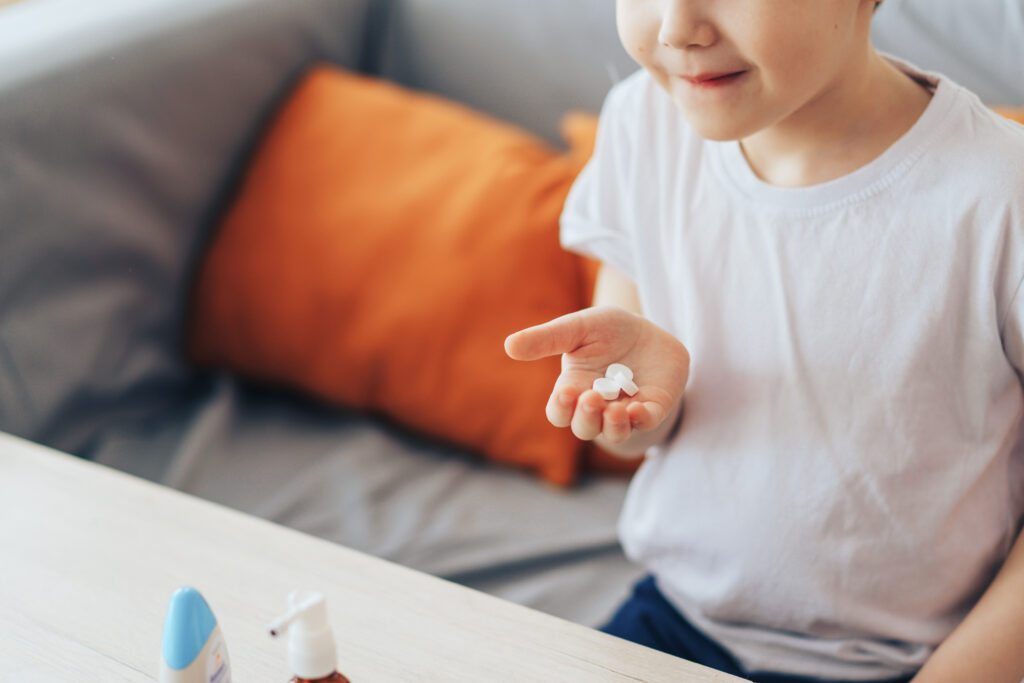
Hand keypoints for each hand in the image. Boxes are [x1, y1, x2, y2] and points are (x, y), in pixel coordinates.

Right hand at [504, 306, 689, 445]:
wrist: (649, 330)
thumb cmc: (606, 331)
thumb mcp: (576, 327)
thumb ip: (546, 338)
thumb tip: (509, 346)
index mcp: (574, 389)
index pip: (560, 412)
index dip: (561, 408)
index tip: (566, 391)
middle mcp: (598, 406)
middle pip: (584, 428)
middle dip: (586, 418)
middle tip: (592, 398)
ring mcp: (626, 410)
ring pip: (615, 433)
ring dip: (613, 426)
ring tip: (614, 410)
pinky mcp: (654, 407)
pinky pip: (647, 423)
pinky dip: (641, 420)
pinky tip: (638, 408)